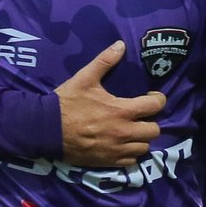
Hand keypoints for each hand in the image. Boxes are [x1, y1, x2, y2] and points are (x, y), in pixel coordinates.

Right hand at [54, 41, 164, 167]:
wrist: (47, 129)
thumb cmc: (67, 102)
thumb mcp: (85, 78)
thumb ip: (105, 61)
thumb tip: (121, 44)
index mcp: (122, 110)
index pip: (156, 106)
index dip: (158, 99)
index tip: (151, 97)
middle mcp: (124, 132)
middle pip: (155, 130)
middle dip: (151, 121)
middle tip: (141, 116)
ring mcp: (117, 149)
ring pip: (144, 147)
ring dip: (141, 138)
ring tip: (132, 130)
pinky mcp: (108, 162)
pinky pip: (131, 161)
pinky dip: (130, 153)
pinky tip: (122, 144)